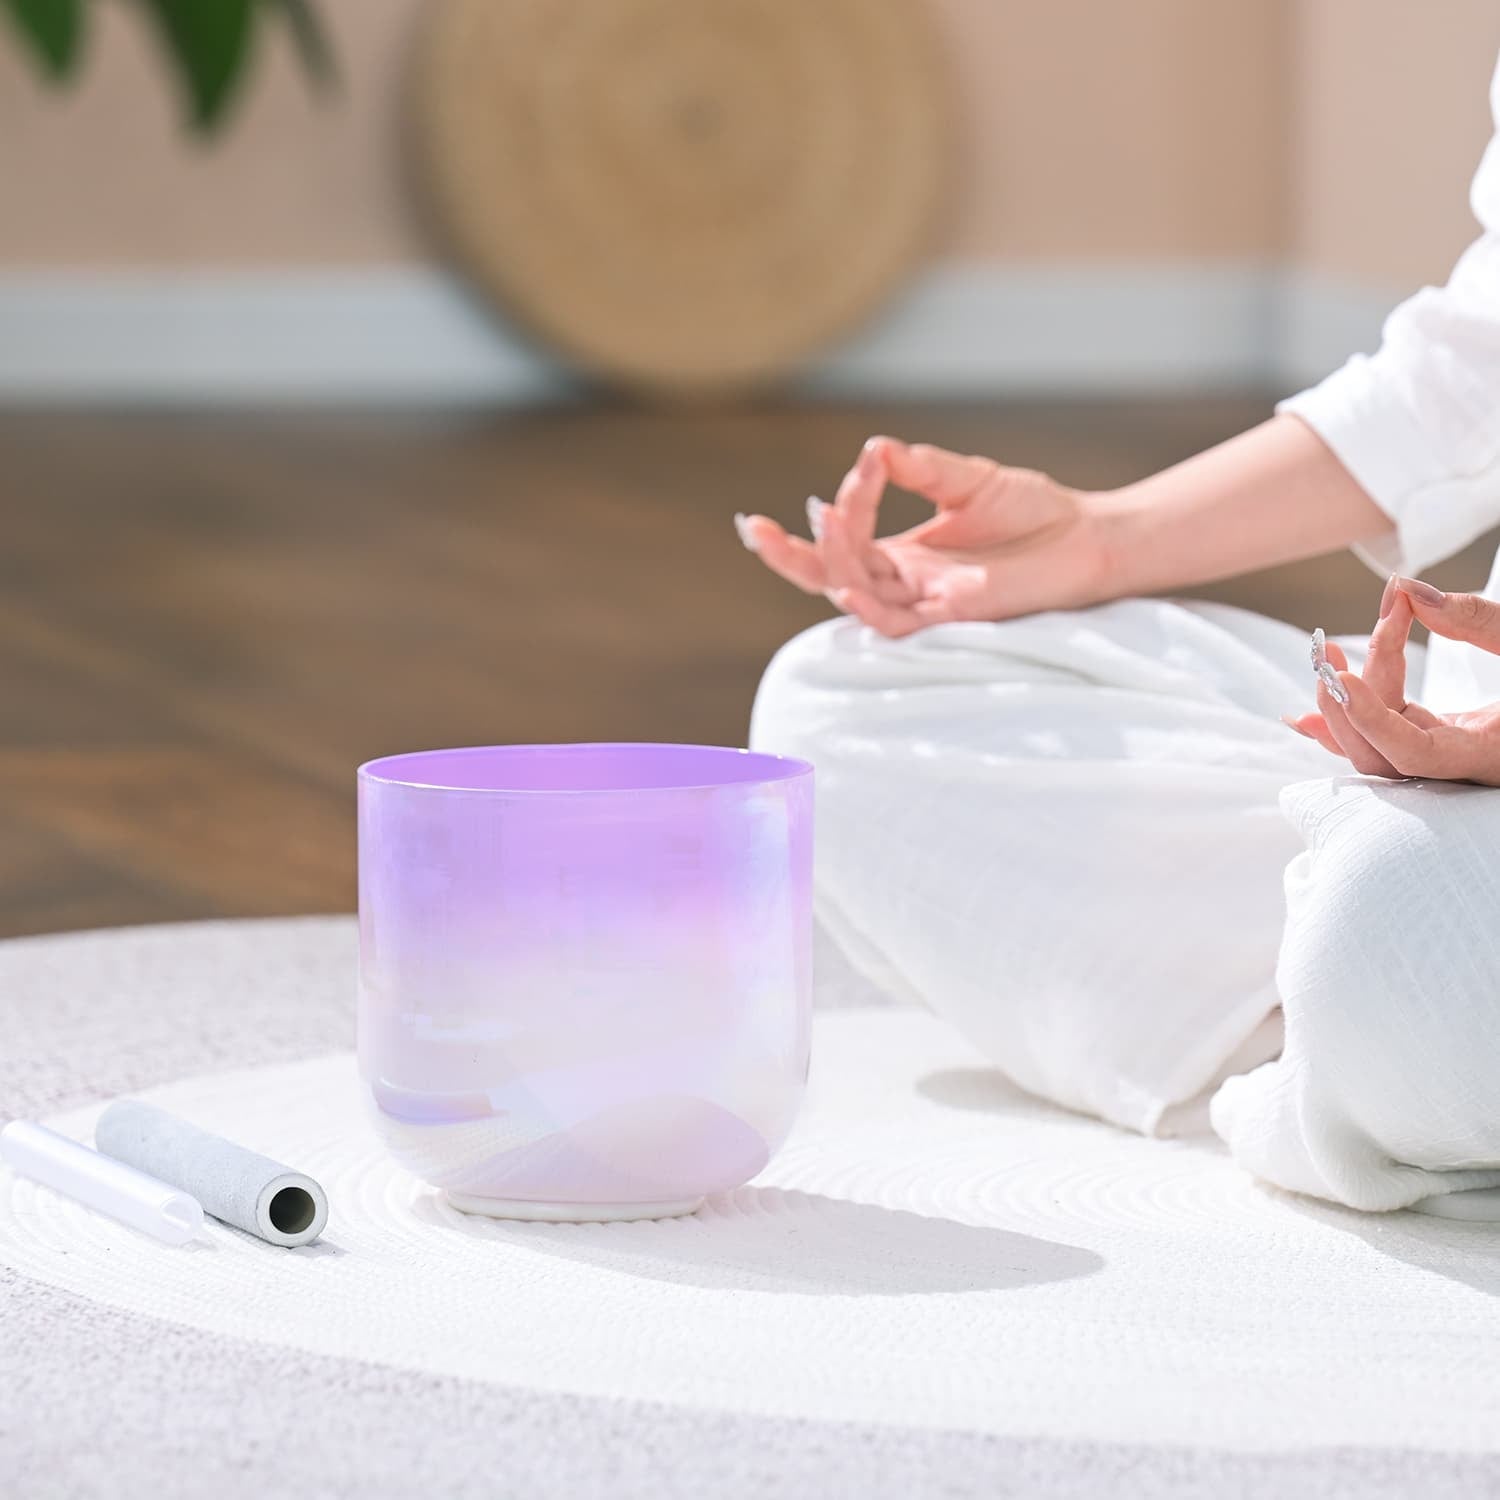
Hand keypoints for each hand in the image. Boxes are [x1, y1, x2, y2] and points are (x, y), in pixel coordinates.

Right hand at [736, 437, 1112, 636]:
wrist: (1088, 539)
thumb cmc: (1034, 515)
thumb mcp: (969, 478)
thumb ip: (923, 467)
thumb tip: (875, 447)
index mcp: (901, 553)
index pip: (845, 538)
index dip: (836, 508)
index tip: (860, 468)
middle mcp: (905, 580)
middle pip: (829, 574)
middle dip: (788, 555)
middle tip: (755, 529)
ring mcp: (925, 600)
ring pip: (856, 593)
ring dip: (831, 562)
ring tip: (817, 523)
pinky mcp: (953, 616)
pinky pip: (896, 621)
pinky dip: (866, 603)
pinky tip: (845, 581)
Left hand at [1285, 576, 1499, 785]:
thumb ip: (1478, 620)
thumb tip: (1408, 591)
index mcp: (1491, 754)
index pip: (1414, 754)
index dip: (1371, 719)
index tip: (1343, 676)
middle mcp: (1464, 768)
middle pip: (1381, 756)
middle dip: (1346, 704)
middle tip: (1329, 649)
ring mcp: (1449, 757)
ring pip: (1377, 751)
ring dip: (1341, 706)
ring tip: (1325, 655)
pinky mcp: (1442, 740)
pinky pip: (1384, 740)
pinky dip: (1349, 721)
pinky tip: (1309, 711)